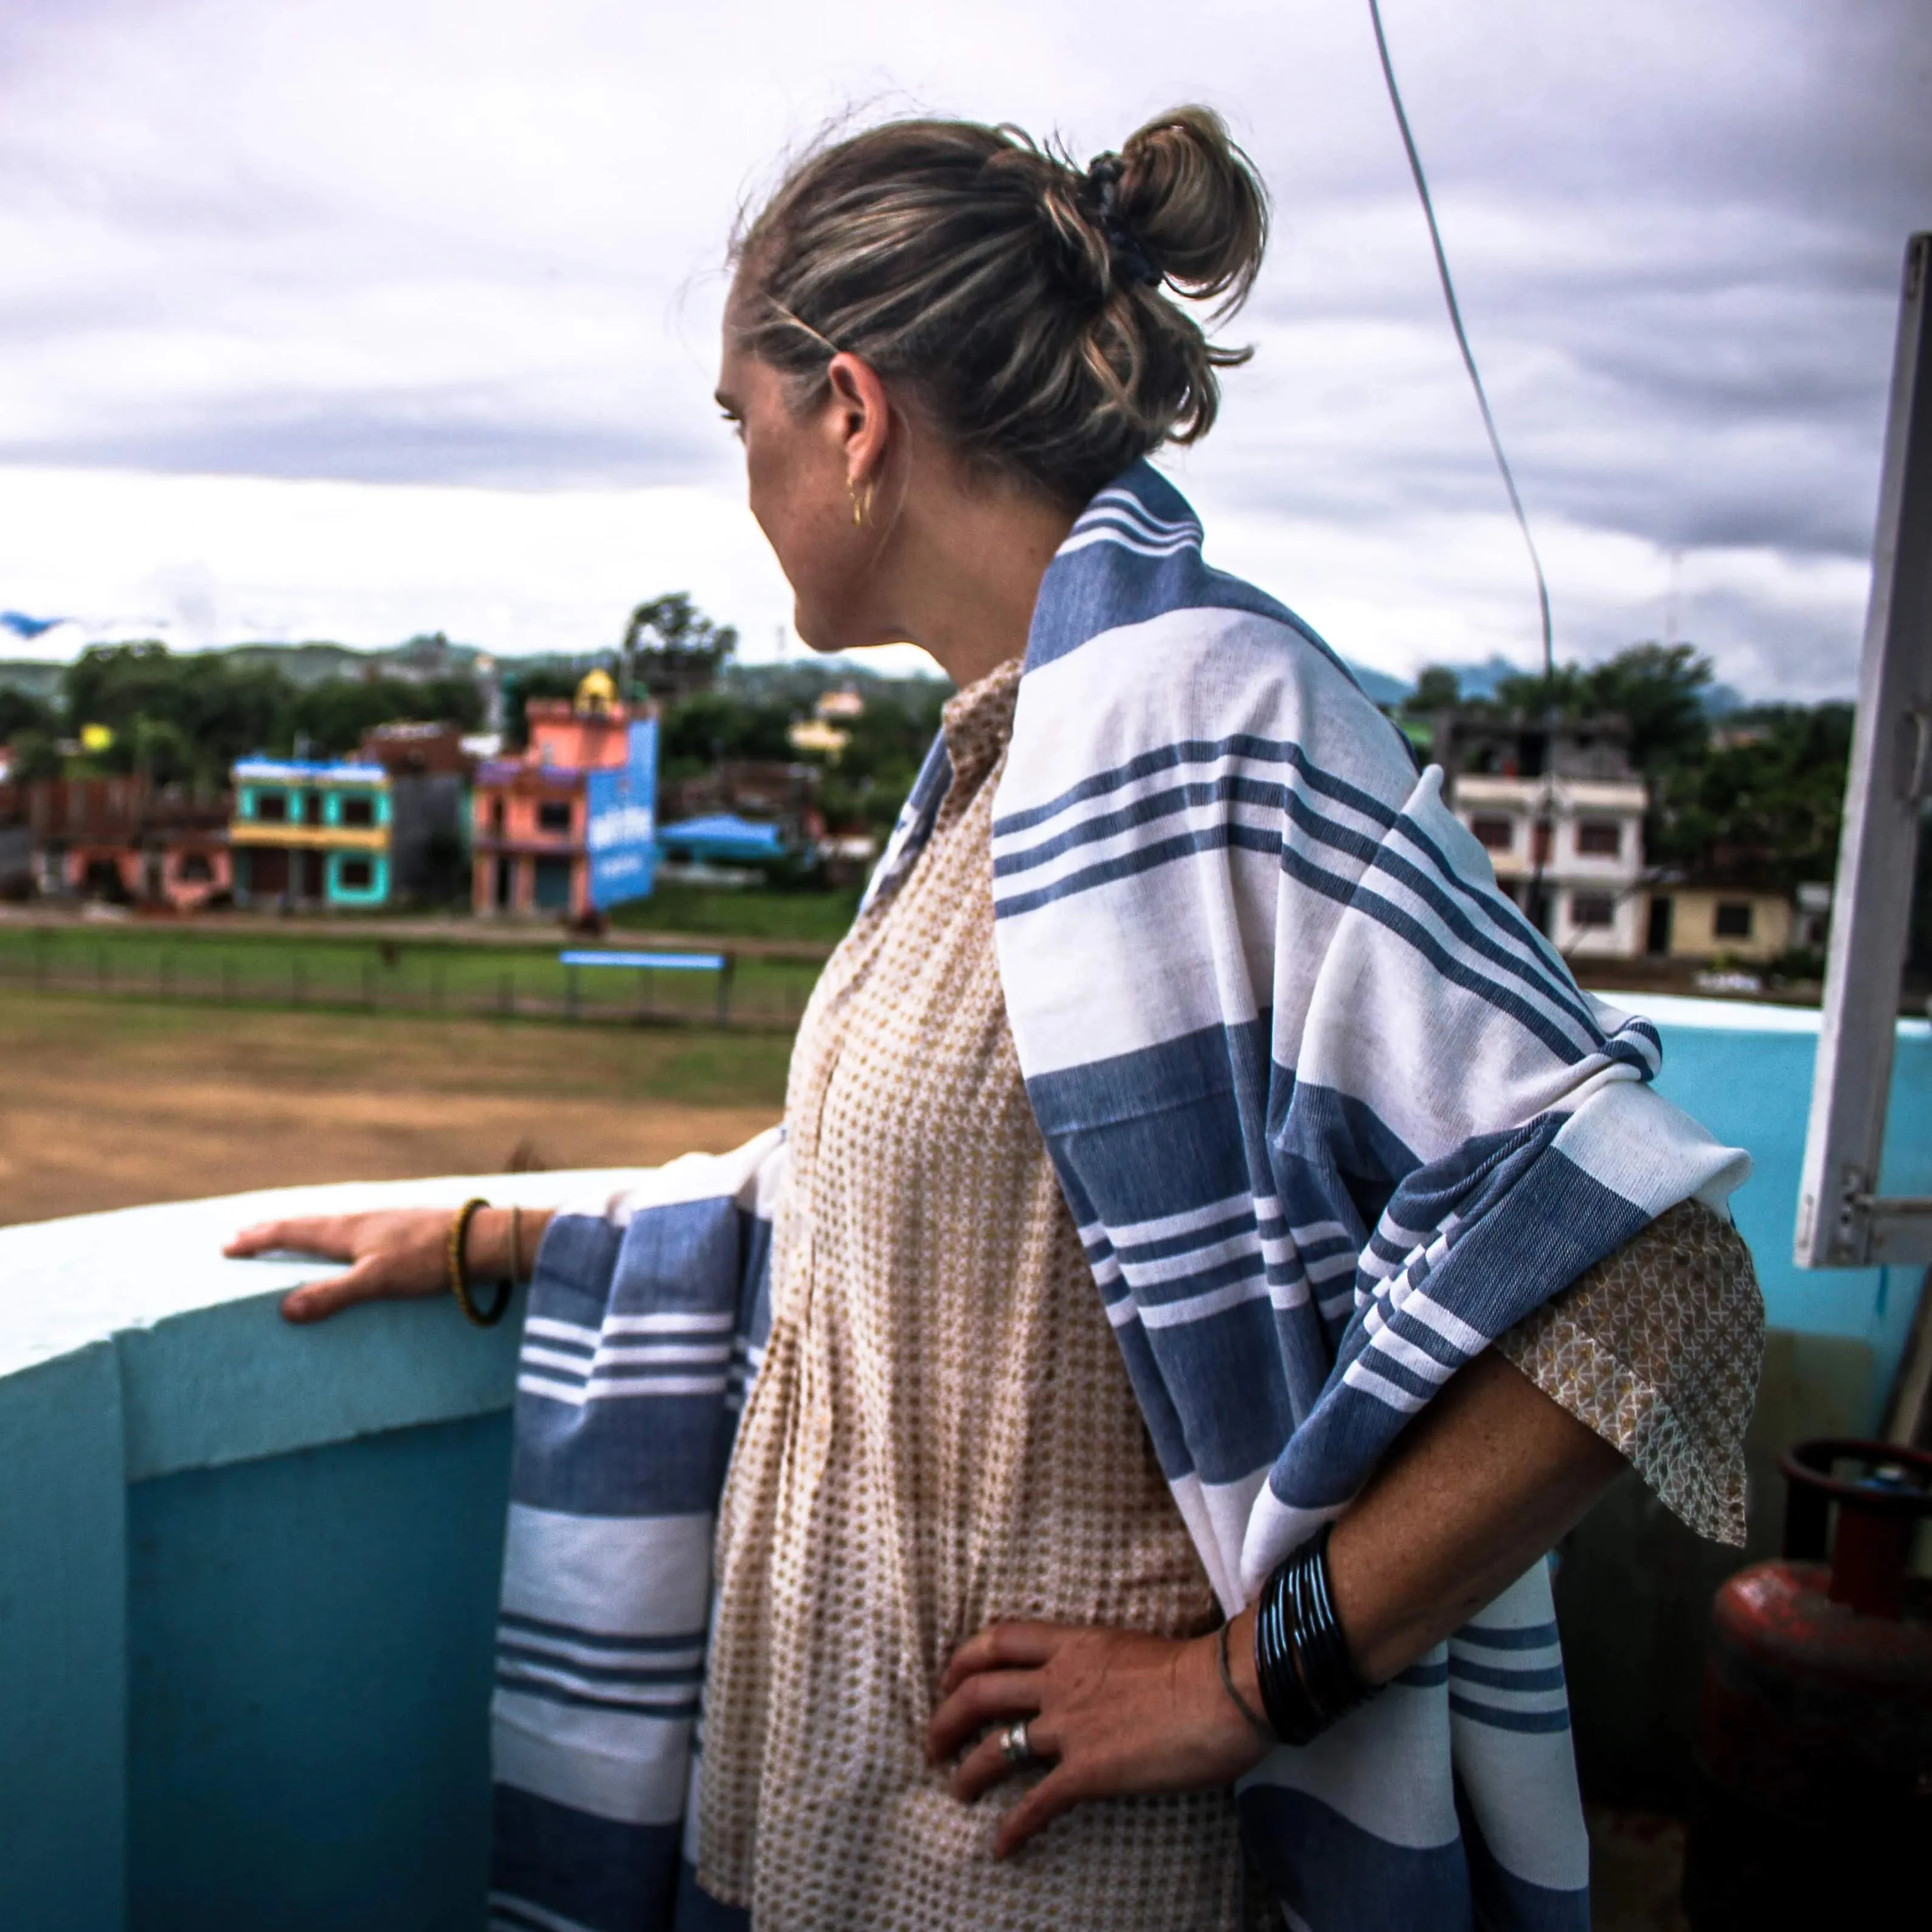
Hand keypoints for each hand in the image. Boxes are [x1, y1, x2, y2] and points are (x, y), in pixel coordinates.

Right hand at [224, 1208, 457, 1322]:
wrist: (482, 1240)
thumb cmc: (430, 1260)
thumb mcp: (377, 1281)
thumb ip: (333, 1295)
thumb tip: (284, 1310)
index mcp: (347, 1230)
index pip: (291, 1232)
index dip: (258, 1240)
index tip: (227, 1245)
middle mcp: (361, 1219)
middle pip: (306, 1223)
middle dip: (273, 1231)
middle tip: (244, 1234)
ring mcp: (384, 1221)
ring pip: (331, 1224)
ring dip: (303, 1230)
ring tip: (289, 1235)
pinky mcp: (403, 1228)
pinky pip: (354, 1229)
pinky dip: (333, 1234)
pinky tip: (348, 1240)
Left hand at [926, 1612, 1270, 1857]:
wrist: (1224, 1692)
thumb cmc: (1196, 1669)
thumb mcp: (1132, 1648)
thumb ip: (1101, 1662)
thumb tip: (1097, 1677)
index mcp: (1073, 1644)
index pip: (1000, 1638)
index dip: (965, 1657)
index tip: (951, 1677)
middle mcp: (1060, 1681)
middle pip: (979, 1690)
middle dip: (946, 1718)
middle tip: (934, 1741)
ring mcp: (1069, 1727)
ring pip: (995, 1747)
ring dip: (967, 1772)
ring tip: (957, 1790)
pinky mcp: (1087, 1772)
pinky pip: (1036, 1804)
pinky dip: (1013, 1828)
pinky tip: (1001, 1847)